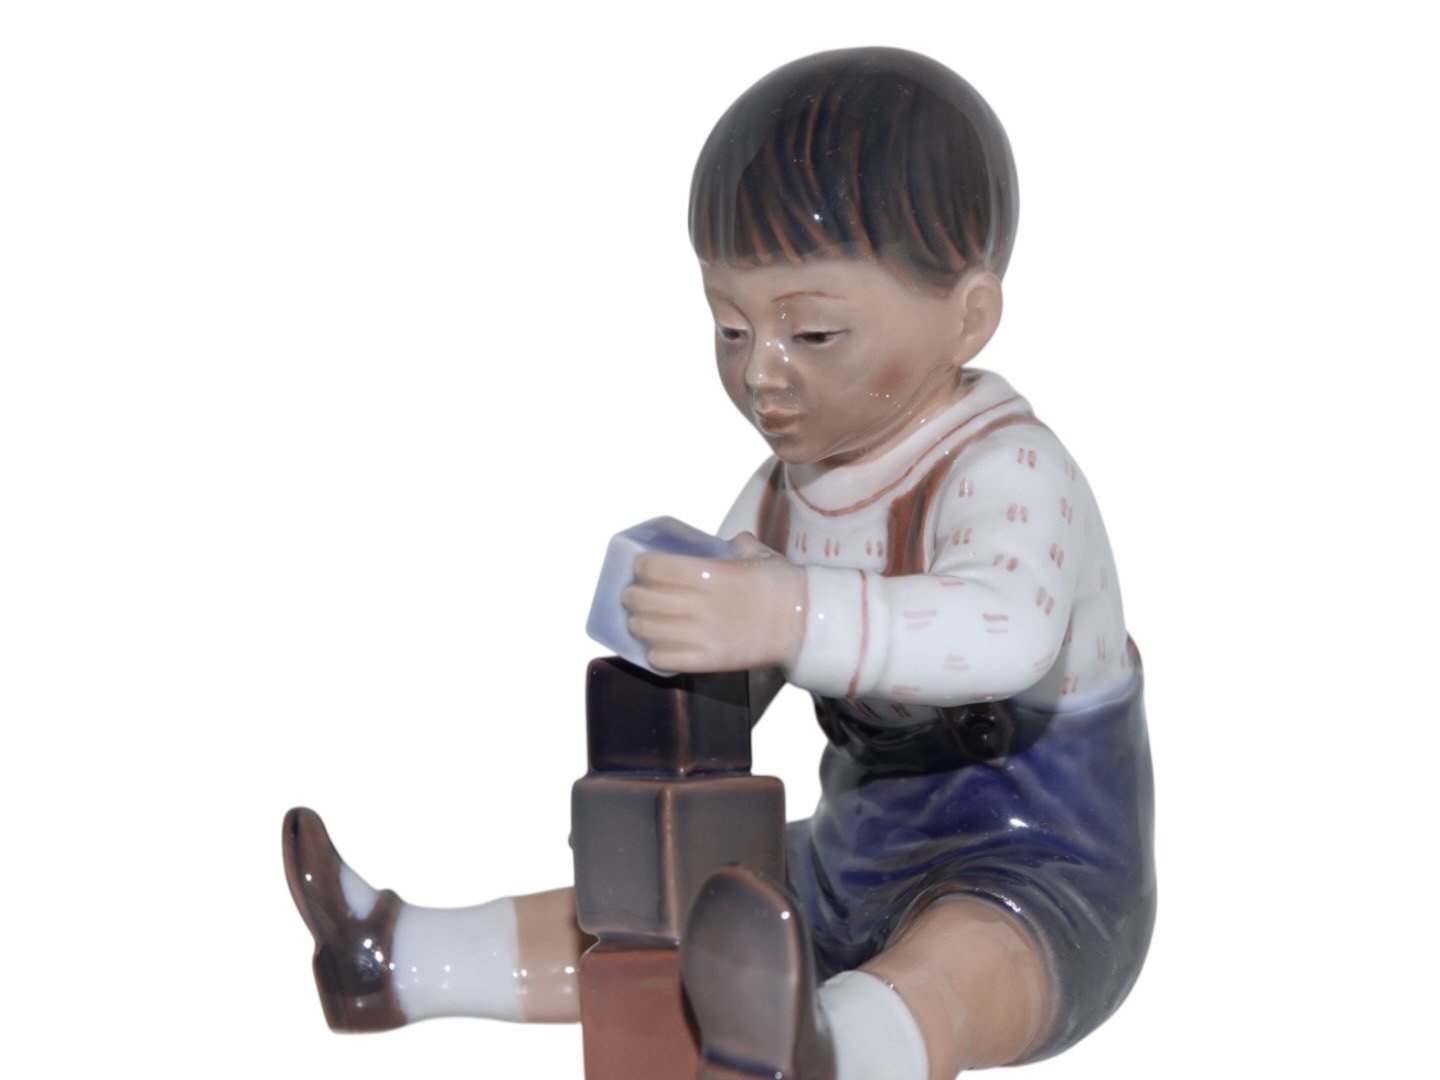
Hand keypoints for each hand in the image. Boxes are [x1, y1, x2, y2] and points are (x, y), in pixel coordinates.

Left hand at [622, 532, 805, 672]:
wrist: (807, 624)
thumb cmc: (783, 587)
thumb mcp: (761, 556)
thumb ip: (740, 545)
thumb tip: (730, 542)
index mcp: (712, 574)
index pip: (657, 568)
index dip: (642, 566)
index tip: (641, 566)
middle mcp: (702, 604)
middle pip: (645, 599)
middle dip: (632, 595)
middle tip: (634, 594)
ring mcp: (704, 635)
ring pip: (648, 630)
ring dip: (637, 624)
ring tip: (639, 620)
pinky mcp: (709, 661)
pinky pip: (666, 659)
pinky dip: (654, 653)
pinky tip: (655, 647)